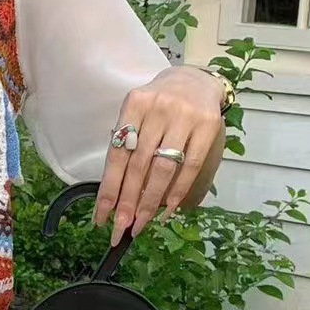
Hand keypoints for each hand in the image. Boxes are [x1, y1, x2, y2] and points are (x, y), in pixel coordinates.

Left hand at [94, 66, 225, 244]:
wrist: (195, 80)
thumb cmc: (158, 106)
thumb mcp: (137, 115)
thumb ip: (126, 146)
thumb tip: (115, 195)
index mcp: (134, 105)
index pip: (117, 155)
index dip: (109, 189)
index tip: (101, 217)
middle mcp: (159, 108)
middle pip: (138, 165)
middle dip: (127, 202)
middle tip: (120, 229)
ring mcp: (185, 116)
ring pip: (163, 169)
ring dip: (150, 202)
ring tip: (140, 224)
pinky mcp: (208, 126)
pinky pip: (190, 167)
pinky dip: (177, 192)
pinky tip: (167, 210)